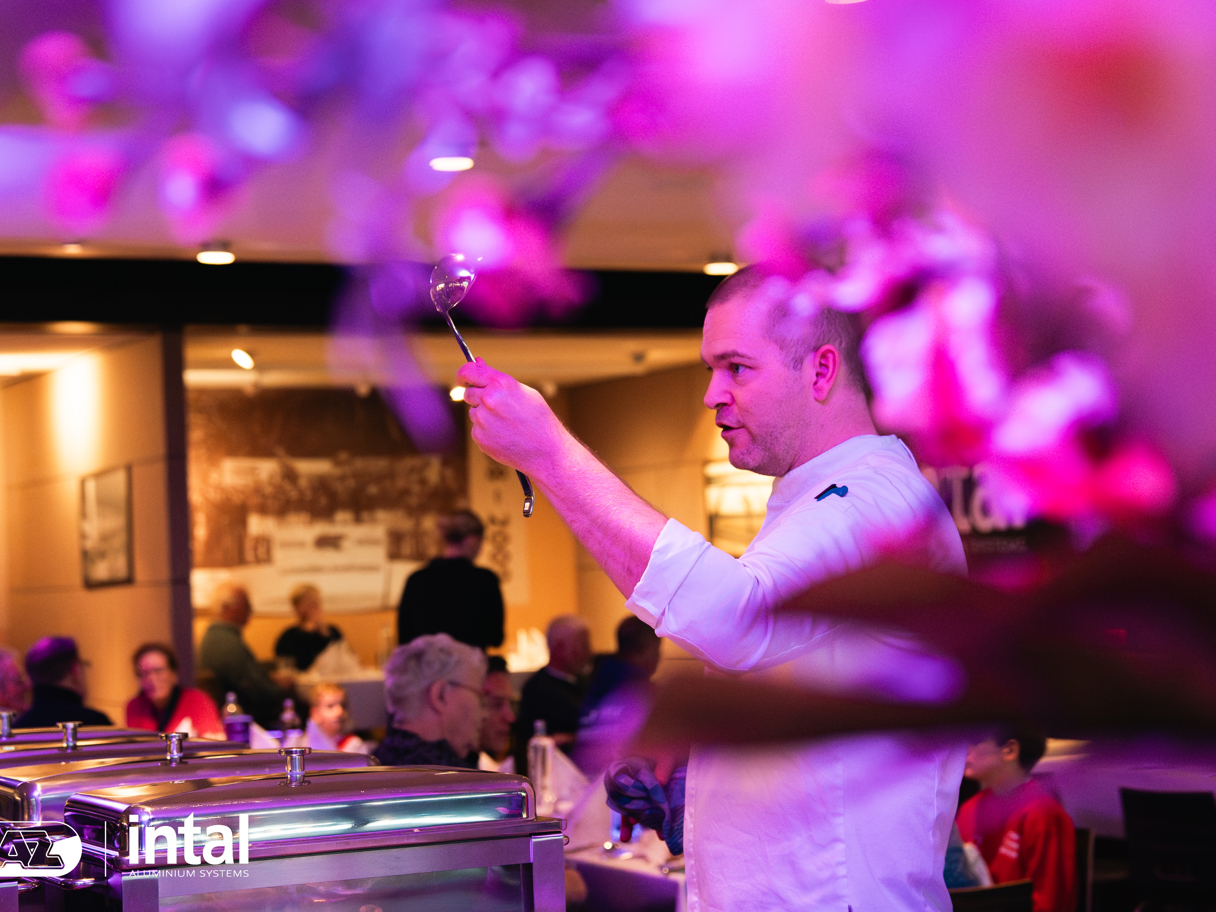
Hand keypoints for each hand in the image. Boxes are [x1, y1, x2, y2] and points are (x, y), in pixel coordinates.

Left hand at [457, 359, 566, 475]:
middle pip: (468, 393)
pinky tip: (505, 437)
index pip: (469, 371)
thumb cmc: (538, 419)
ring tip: (508, 426)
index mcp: (500, 383)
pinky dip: (487, 433)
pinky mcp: (479, 437)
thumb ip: (498, 379)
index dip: (463, 374)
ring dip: (485, 417)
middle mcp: (488, 399)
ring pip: (474, 413)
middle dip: (478, 398)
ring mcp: (482, 419)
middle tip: (496, 408)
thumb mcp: (524, 393)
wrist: (545, 451)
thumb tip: (478, 362)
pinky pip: (477, 430)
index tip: (462, 379)